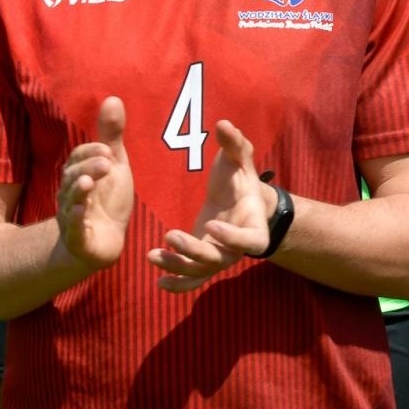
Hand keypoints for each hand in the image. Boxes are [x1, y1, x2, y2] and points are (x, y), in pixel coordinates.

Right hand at [56, 97, 133, 269]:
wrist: (104, 241)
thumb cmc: (107, 199)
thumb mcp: (114, 165)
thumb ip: (111, 136)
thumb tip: (113, 97)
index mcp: (78, 175)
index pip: (77, 159)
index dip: (90, 152)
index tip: (107, 148)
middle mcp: (70, 194)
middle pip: (73, 177)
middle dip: (88, 168)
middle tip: (106, 163)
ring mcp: (72, 217)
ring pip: (70, 202)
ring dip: (79, 191)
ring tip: (89, 182)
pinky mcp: (79, 240)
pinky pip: (73, 230)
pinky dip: (75, 221)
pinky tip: (80, 212)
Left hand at [149, 120, 274, 293]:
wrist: (241, 202)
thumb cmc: (241, 179)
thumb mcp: (241, 160)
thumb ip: (235, 144)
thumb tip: (223, 124)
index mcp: (254, 226)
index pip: (251, 241)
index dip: (234, 237)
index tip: (213, 224)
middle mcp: (238, 249)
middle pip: (219, 259)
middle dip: (194, 251)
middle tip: (171, 236)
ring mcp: (220, 258)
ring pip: (201, 272)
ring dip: (178, 267)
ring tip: (153, 256)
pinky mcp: (203, 263)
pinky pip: (192, 280)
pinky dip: (178, 284)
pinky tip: (158, 281)